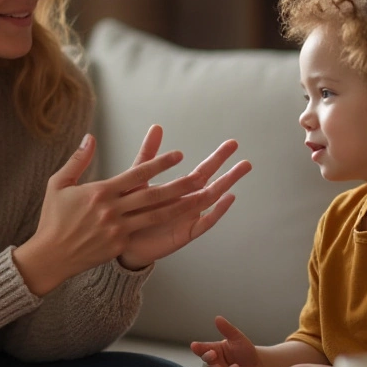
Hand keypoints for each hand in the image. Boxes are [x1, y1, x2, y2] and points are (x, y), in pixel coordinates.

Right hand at [14, 134, 215, 295]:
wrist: (50, 256)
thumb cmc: (53, 218)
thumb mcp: (58, 184)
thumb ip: (78, 160)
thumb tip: (89, 137)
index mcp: (99, 192)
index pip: (135, 174)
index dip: (158, 164)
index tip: (178, 155)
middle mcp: (111, 210)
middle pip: (152, 195)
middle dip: (179, 184)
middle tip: (201, 174)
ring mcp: (117, 229)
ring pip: (156, 215)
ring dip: (181, 206)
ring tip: (201, 197)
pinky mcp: (118, 244)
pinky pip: (144, 231)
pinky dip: (163, 224)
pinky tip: (180, 219)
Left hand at [117, 125, 251, 268]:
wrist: (120, 239)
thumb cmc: (131, 211)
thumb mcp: (138, 178)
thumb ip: (149, 155)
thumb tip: (157, 127)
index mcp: (180, 190)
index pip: (203, 171)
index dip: (217, 158)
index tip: (232, 144)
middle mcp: (188, 203)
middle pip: (212, 184)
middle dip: (229, 172)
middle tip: (246, 160)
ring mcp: (189, 218)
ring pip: (211, 200)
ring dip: (226, 185)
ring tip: (240, 172)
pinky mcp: (185, 234)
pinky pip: (204, 222)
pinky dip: (217, 211)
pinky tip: (228, 198)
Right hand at [190, 316, 262, 366]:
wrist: (259, 366)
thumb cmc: (245, 351)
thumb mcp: (237, 338)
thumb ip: (227, 330)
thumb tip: (217, 318)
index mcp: (215, 351)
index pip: (203, 350)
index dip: (198, 348)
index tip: (194, 346)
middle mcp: (216, 364)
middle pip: (205, 365)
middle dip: (208, 360)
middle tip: (213, 354)